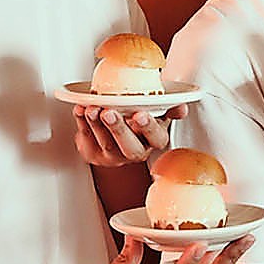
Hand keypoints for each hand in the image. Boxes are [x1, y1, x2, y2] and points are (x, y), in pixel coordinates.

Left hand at [73, 103, 187, 166]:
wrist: (114, 126)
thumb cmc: (136, 117)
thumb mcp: (157, 111)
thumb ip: (169, 107)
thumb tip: (181, 107)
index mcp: (155, 140)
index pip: (156, 138)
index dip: (148, 128)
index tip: (140, 115)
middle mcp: (136, 152)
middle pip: (130, 147)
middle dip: (118, 129)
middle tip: (109, 112)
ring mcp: (114, 156)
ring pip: (106, 144)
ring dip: (97, 124)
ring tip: (92, 108)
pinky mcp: (94, 154)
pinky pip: (86, 140)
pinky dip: (82, 123)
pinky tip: (81, 110)